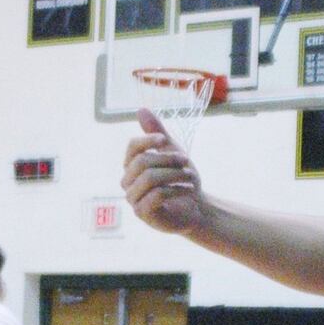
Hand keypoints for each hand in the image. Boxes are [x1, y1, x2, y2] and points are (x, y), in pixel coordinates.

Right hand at [122, 108, 204, 233]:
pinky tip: (189, 190)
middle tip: (187, 161)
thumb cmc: (180, 180)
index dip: (148, 140)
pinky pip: (156, 196)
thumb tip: (140, 110)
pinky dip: (176, 190)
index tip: (165, 140)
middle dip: (168, 159)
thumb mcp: (172, 152)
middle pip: (142, 162)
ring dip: (175, 174)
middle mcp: (128, 182)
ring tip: (191, 176)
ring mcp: (133, 199)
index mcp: (132, 166)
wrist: (195, 209)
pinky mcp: (143, 214)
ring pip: (150, 178)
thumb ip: (157, 134)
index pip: (132, 147)